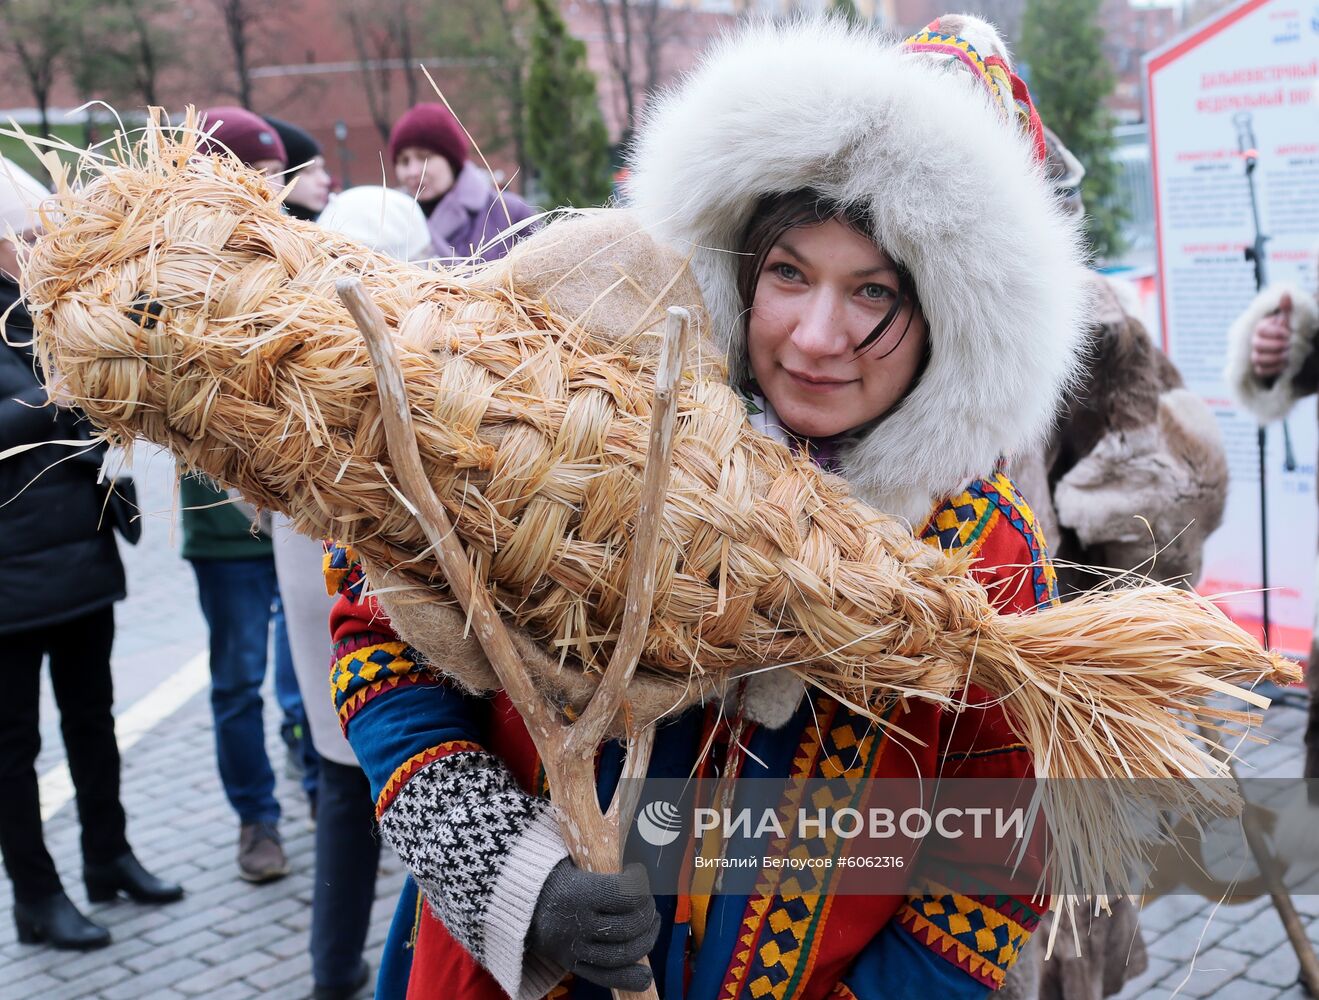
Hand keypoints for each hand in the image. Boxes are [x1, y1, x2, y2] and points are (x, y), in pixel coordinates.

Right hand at [526, 859, 659, 992]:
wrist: (511, 899)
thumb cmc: (548, 873)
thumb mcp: (571, 861)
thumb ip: (601, 865)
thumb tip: (637, 867)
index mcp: (576, 892)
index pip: (625, 894)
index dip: (640, 884)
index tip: (638, 873)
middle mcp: (575, 924)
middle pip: (628, 926)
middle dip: (647, 913)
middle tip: (647, 901)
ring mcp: (573, 948)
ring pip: (622, 954)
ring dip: (646, 940)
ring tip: (650, 925)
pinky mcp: (570, 964)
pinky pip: (605, 977)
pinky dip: (630, 978)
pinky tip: (646, 974)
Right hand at [1251, 293, 1292, 378]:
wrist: (1297, 344)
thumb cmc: (1293, 330)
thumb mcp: (1292, 318)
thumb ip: (1288, 308)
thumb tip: (1286, 294)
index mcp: (1261, 327)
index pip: (1260, 330)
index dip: (1275, 333)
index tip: (1289, 333)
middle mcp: (1255, 340)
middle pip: (1257, 345)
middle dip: (1276, 346)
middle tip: (1289, 345)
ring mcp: (1256, 354)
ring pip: (1257, 358)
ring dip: (1275, 358)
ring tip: (1288, 355)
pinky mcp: (1260, 367)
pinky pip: (1260, 370)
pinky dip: (1273, 369)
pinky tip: (1284, 364)